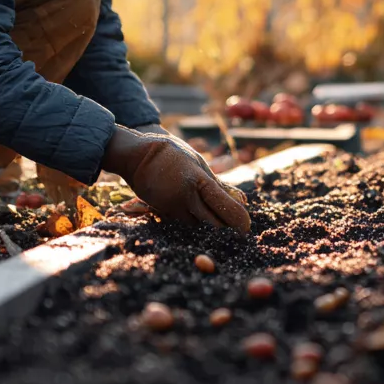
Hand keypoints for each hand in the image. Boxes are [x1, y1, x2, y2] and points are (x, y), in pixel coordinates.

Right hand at [102, 127, 250, 231]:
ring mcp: (173, 206)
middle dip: (224, 226)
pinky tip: (187, 207)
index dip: (237, 218)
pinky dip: (189, 218)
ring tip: (205, 210)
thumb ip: (217, 184)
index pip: (223, 204)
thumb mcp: (198, 163)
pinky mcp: (163, 213)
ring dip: (205, 221)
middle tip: (233, 228)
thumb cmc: (172, 155)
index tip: (246, 227)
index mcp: (198, 179)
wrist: (137, 156)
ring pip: (198, 224)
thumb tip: (241, 200)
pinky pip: (183, 222)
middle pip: (213, 222)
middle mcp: (186, 196)